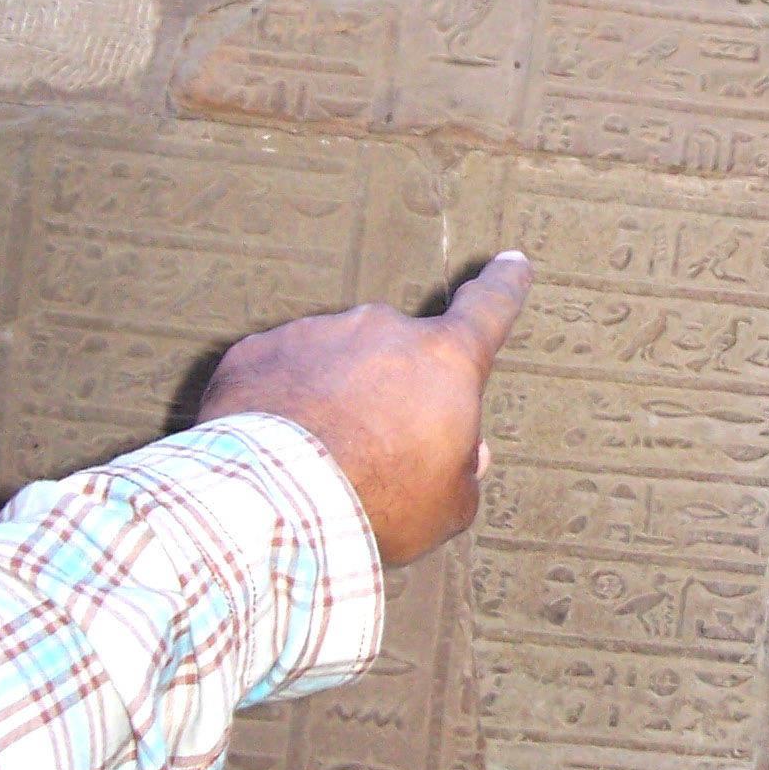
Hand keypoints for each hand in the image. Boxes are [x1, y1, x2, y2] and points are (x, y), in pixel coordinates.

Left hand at [198, 254, 532, 564]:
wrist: (276, 501)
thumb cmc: (379, 502)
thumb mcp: (446, 506)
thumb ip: (462, 471)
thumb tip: (468, 454)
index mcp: (444, 360)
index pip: (487, 310)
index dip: (503, 287)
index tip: (511, 263)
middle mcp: (383, 329)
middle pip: (398, 354)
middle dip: (390, 392)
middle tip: (373, 451)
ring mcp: (315, 333)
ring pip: (333, 362)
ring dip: (332, 397)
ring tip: (315, 460)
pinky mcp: (257, 352)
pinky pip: (277, 374)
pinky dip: (279, 404)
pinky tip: (274, 449)